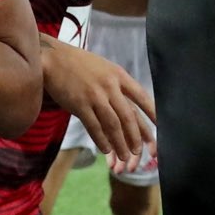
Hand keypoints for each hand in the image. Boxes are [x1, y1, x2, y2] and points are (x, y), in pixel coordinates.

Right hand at [42, 40, 154, 171]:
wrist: (53, 58)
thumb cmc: (80, 64)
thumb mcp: (105, 68)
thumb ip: (118, 85)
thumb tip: (131, 105)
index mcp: (119, 75)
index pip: (142, 97)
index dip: (153, 114)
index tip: (161, 127)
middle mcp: (110, 86)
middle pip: (128, 116)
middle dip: (136, 136)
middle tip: (139, 151)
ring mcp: (94, 96)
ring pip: (112, 125)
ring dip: (120, 143)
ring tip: (124, 156)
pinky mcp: (79, 105)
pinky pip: (94, 127)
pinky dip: (101, 140)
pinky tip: (105, 150)